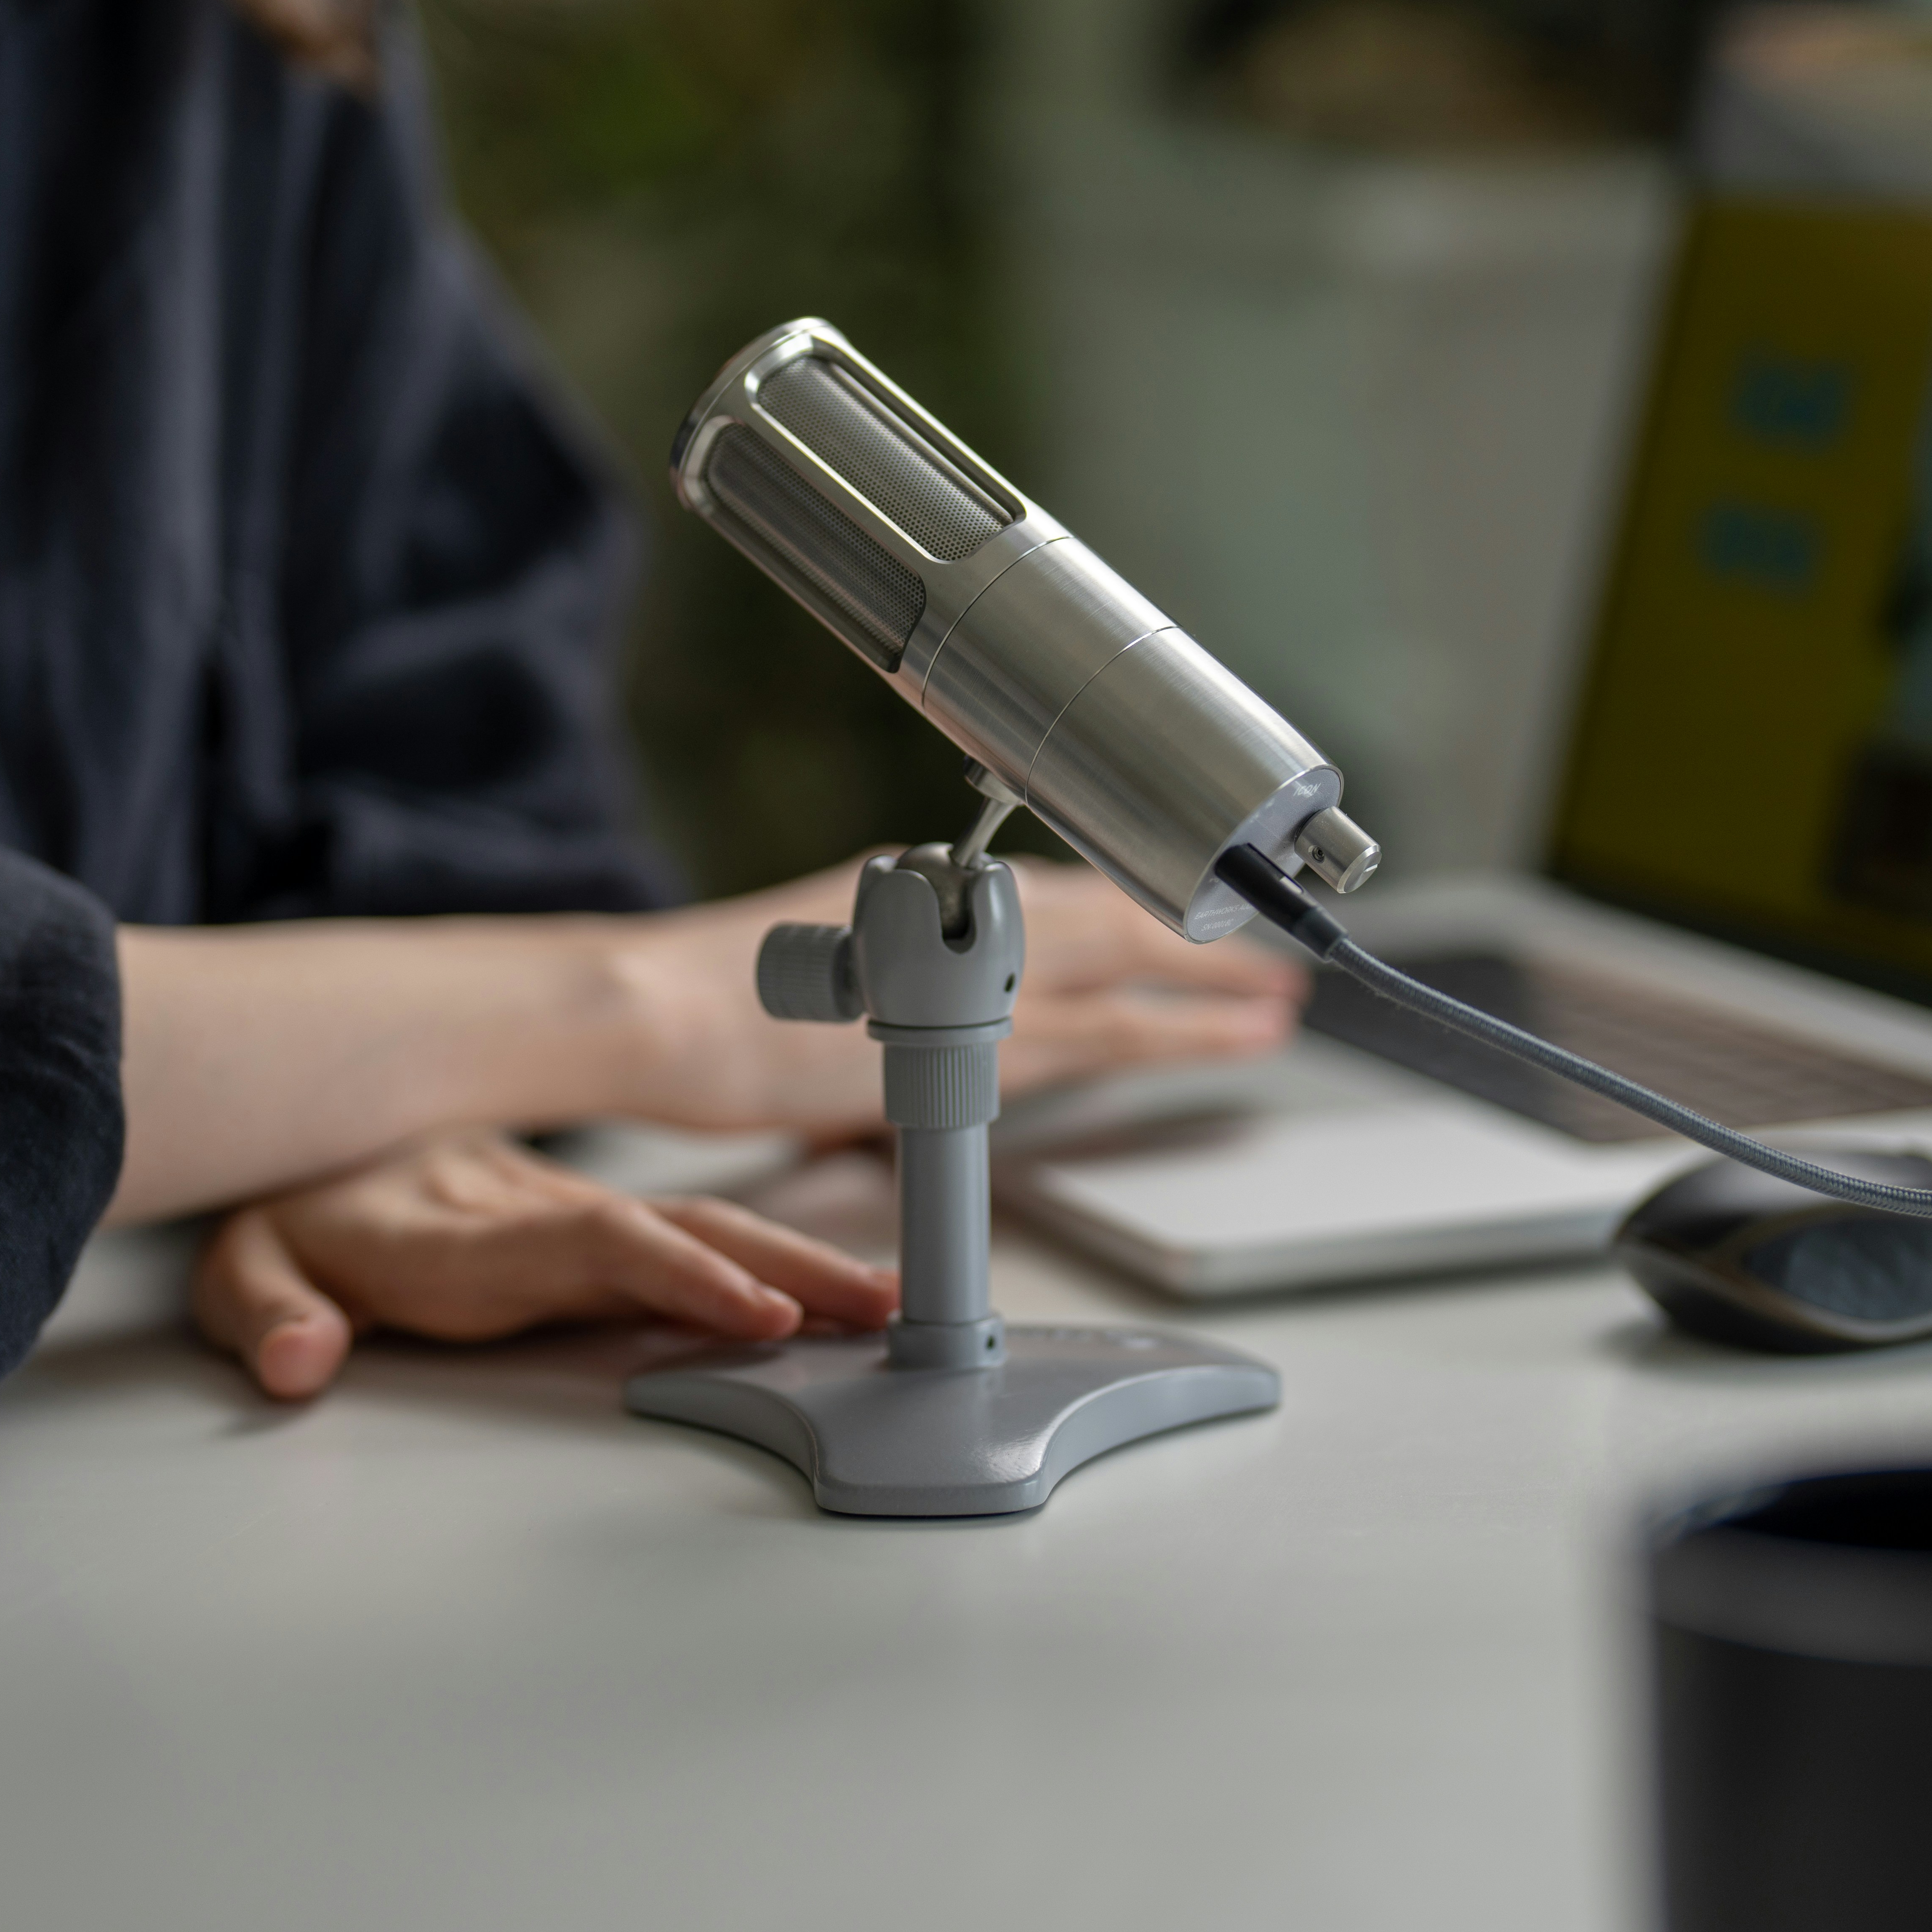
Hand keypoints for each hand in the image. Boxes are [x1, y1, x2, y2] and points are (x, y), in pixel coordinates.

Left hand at [192, 1129, 900, 1398]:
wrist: (299, 1122)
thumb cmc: (283, 1210)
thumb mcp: (237, 1271)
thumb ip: (265, 1317)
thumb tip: (299, 1363)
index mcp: (452, 1227)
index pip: (584, 1245)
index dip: (674, 1274)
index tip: (756, 1313)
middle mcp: (523, 1208)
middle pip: (668, 1230)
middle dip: (776, 1267)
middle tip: (870, 1310)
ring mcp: (561, 1209)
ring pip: (692, 1225)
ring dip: (792, 1260)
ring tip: (883, 1301)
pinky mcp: (585, 1222)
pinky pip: (684, 1234)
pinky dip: (766, 1256)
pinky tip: (833, 1285)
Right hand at [610, 852, 1307, 1132]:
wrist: (658, 1010)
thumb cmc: (716, 996)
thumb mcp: (827, 963)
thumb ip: (891, 971)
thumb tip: (929, 991)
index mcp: (924, 890)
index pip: (1058, 893)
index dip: (1134, 909)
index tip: (1191, 913)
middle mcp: (956, 919)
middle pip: (1108, 923)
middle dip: (1195, 944)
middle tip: (1273, 959)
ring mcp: (962, 977)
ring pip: (1117, 973)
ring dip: (1200, 992)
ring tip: (1271, 1005)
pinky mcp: (965, 1041)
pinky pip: (1091, 1034)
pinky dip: (1158, 1031)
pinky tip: (1206, 1039)